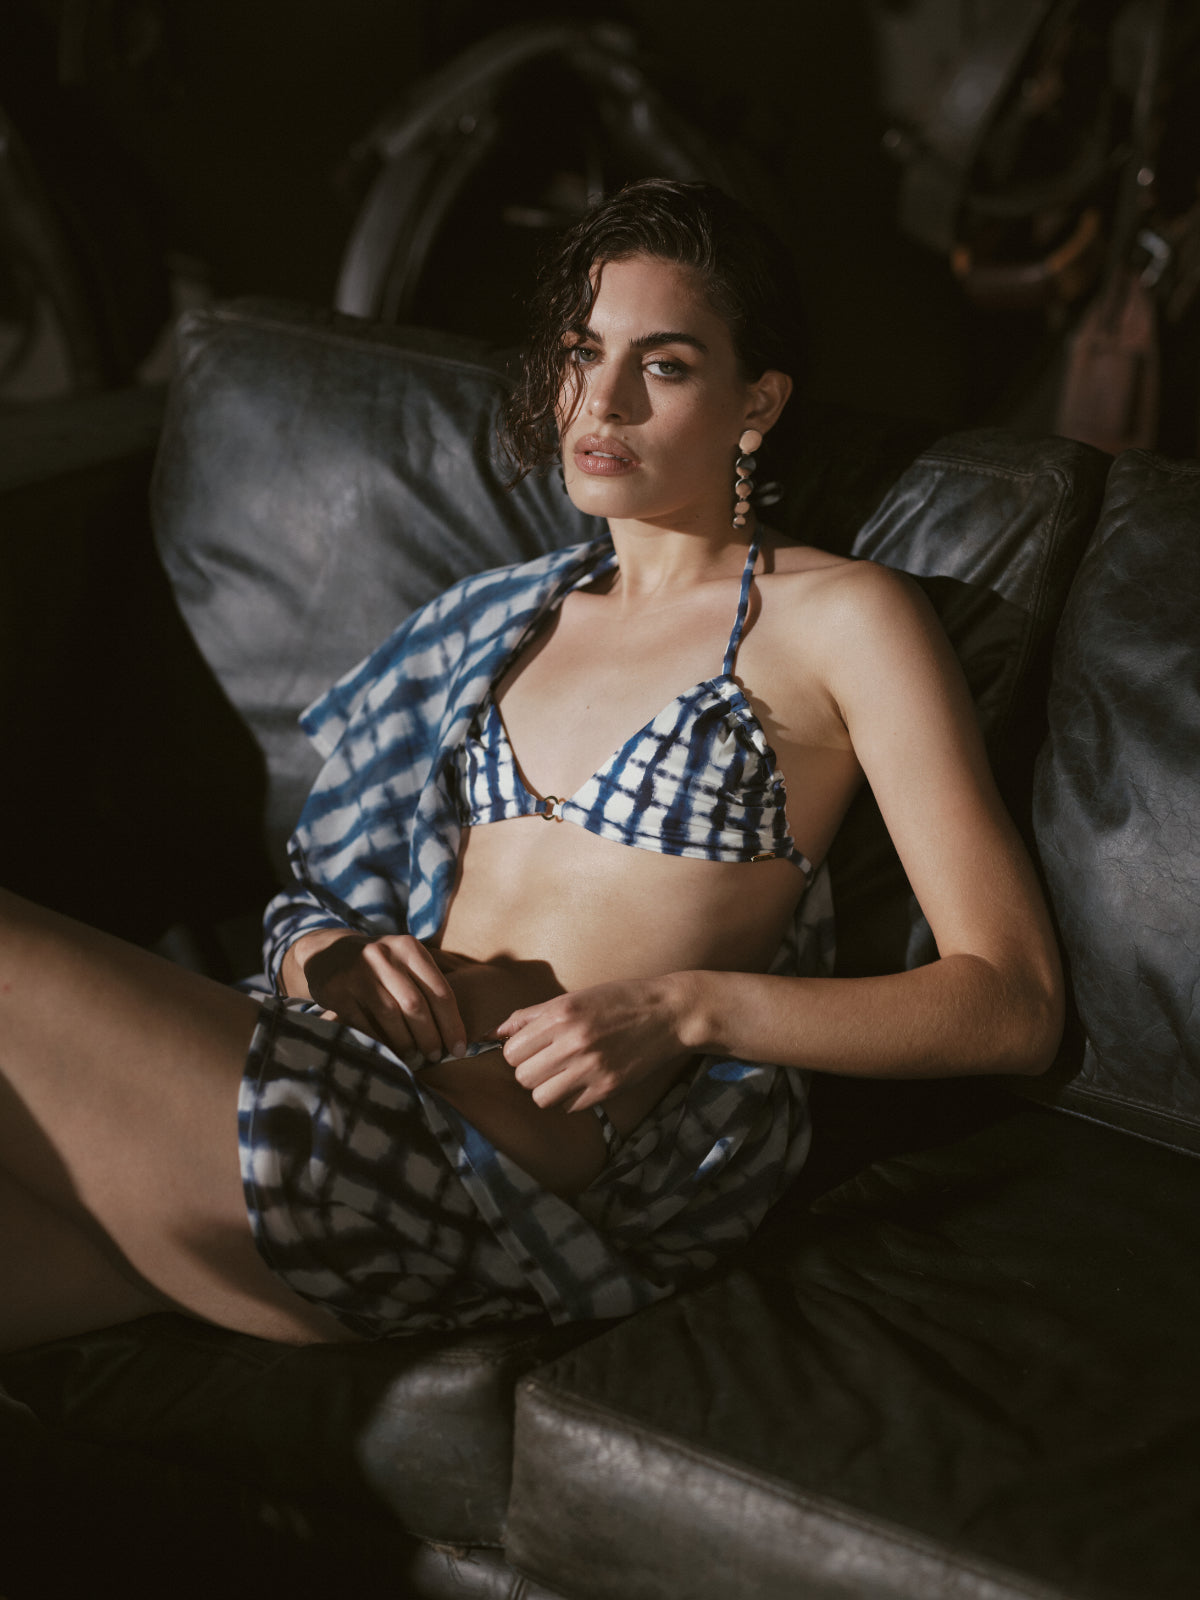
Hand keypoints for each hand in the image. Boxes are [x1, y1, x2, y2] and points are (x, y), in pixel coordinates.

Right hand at [296, 932, 467, 1061]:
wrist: (328, 953)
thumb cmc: (381, 966)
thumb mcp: (405, 961)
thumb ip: (431, 986)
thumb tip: (468, 1031)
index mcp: (409, 949)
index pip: (440, 991)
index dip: (453, 1025)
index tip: (459, 1050)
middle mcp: (384, 956)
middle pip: (416, 1005)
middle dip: (430, 1037)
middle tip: (436, 1058)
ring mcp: (358, 972)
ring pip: (390, 1015)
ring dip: (406, 1044)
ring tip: (415, 1060)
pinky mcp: (336, 990)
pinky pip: (363, 1023)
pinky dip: (379, 1041)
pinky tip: (389, 1054)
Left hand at [492, 976, 691, 1112]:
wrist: (668, 1013)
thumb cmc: (619, 1000)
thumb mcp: (573, 998)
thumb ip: (530, 1016)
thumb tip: (492, 1033)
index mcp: (560, 1014)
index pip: (511, 1051)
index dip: (518, 1052)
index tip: (532, 1048)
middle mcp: (573, 1042)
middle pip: (522, 1077)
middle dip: (530, 1071)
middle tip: (547, 1062)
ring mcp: (591, 1068)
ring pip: (541, 1097)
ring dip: (547, 1088)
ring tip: (563, 1074)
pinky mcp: (608, 1088)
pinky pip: (568, 1107)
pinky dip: (571, 1098)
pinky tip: (584, 1080)